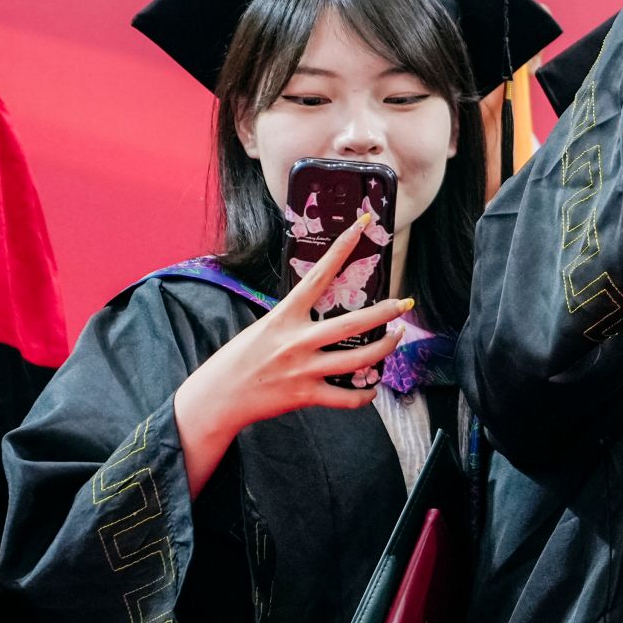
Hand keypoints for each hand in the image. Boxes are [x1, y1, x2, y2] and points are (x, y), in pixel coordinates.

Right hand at [173, 210, 411, 494]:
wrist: (216, 398)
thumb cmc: (238, 360)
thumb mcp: (263, 328)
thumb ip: (293, 320)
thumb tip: (318, 311)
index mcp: (284, 316)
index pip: (319, 274)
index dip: (343, 247)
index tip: (363, 225)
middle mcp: (297, 340)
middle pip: (353, 322)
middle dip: (385, 311)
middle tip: (406, 303)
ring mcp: (303, 369)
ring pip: (359, 359)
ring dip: (385, 348)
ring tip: (396, 338)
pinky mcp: (306, 396)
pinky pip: (347, 397)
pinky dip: (365, 394)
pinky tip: (372, 387)